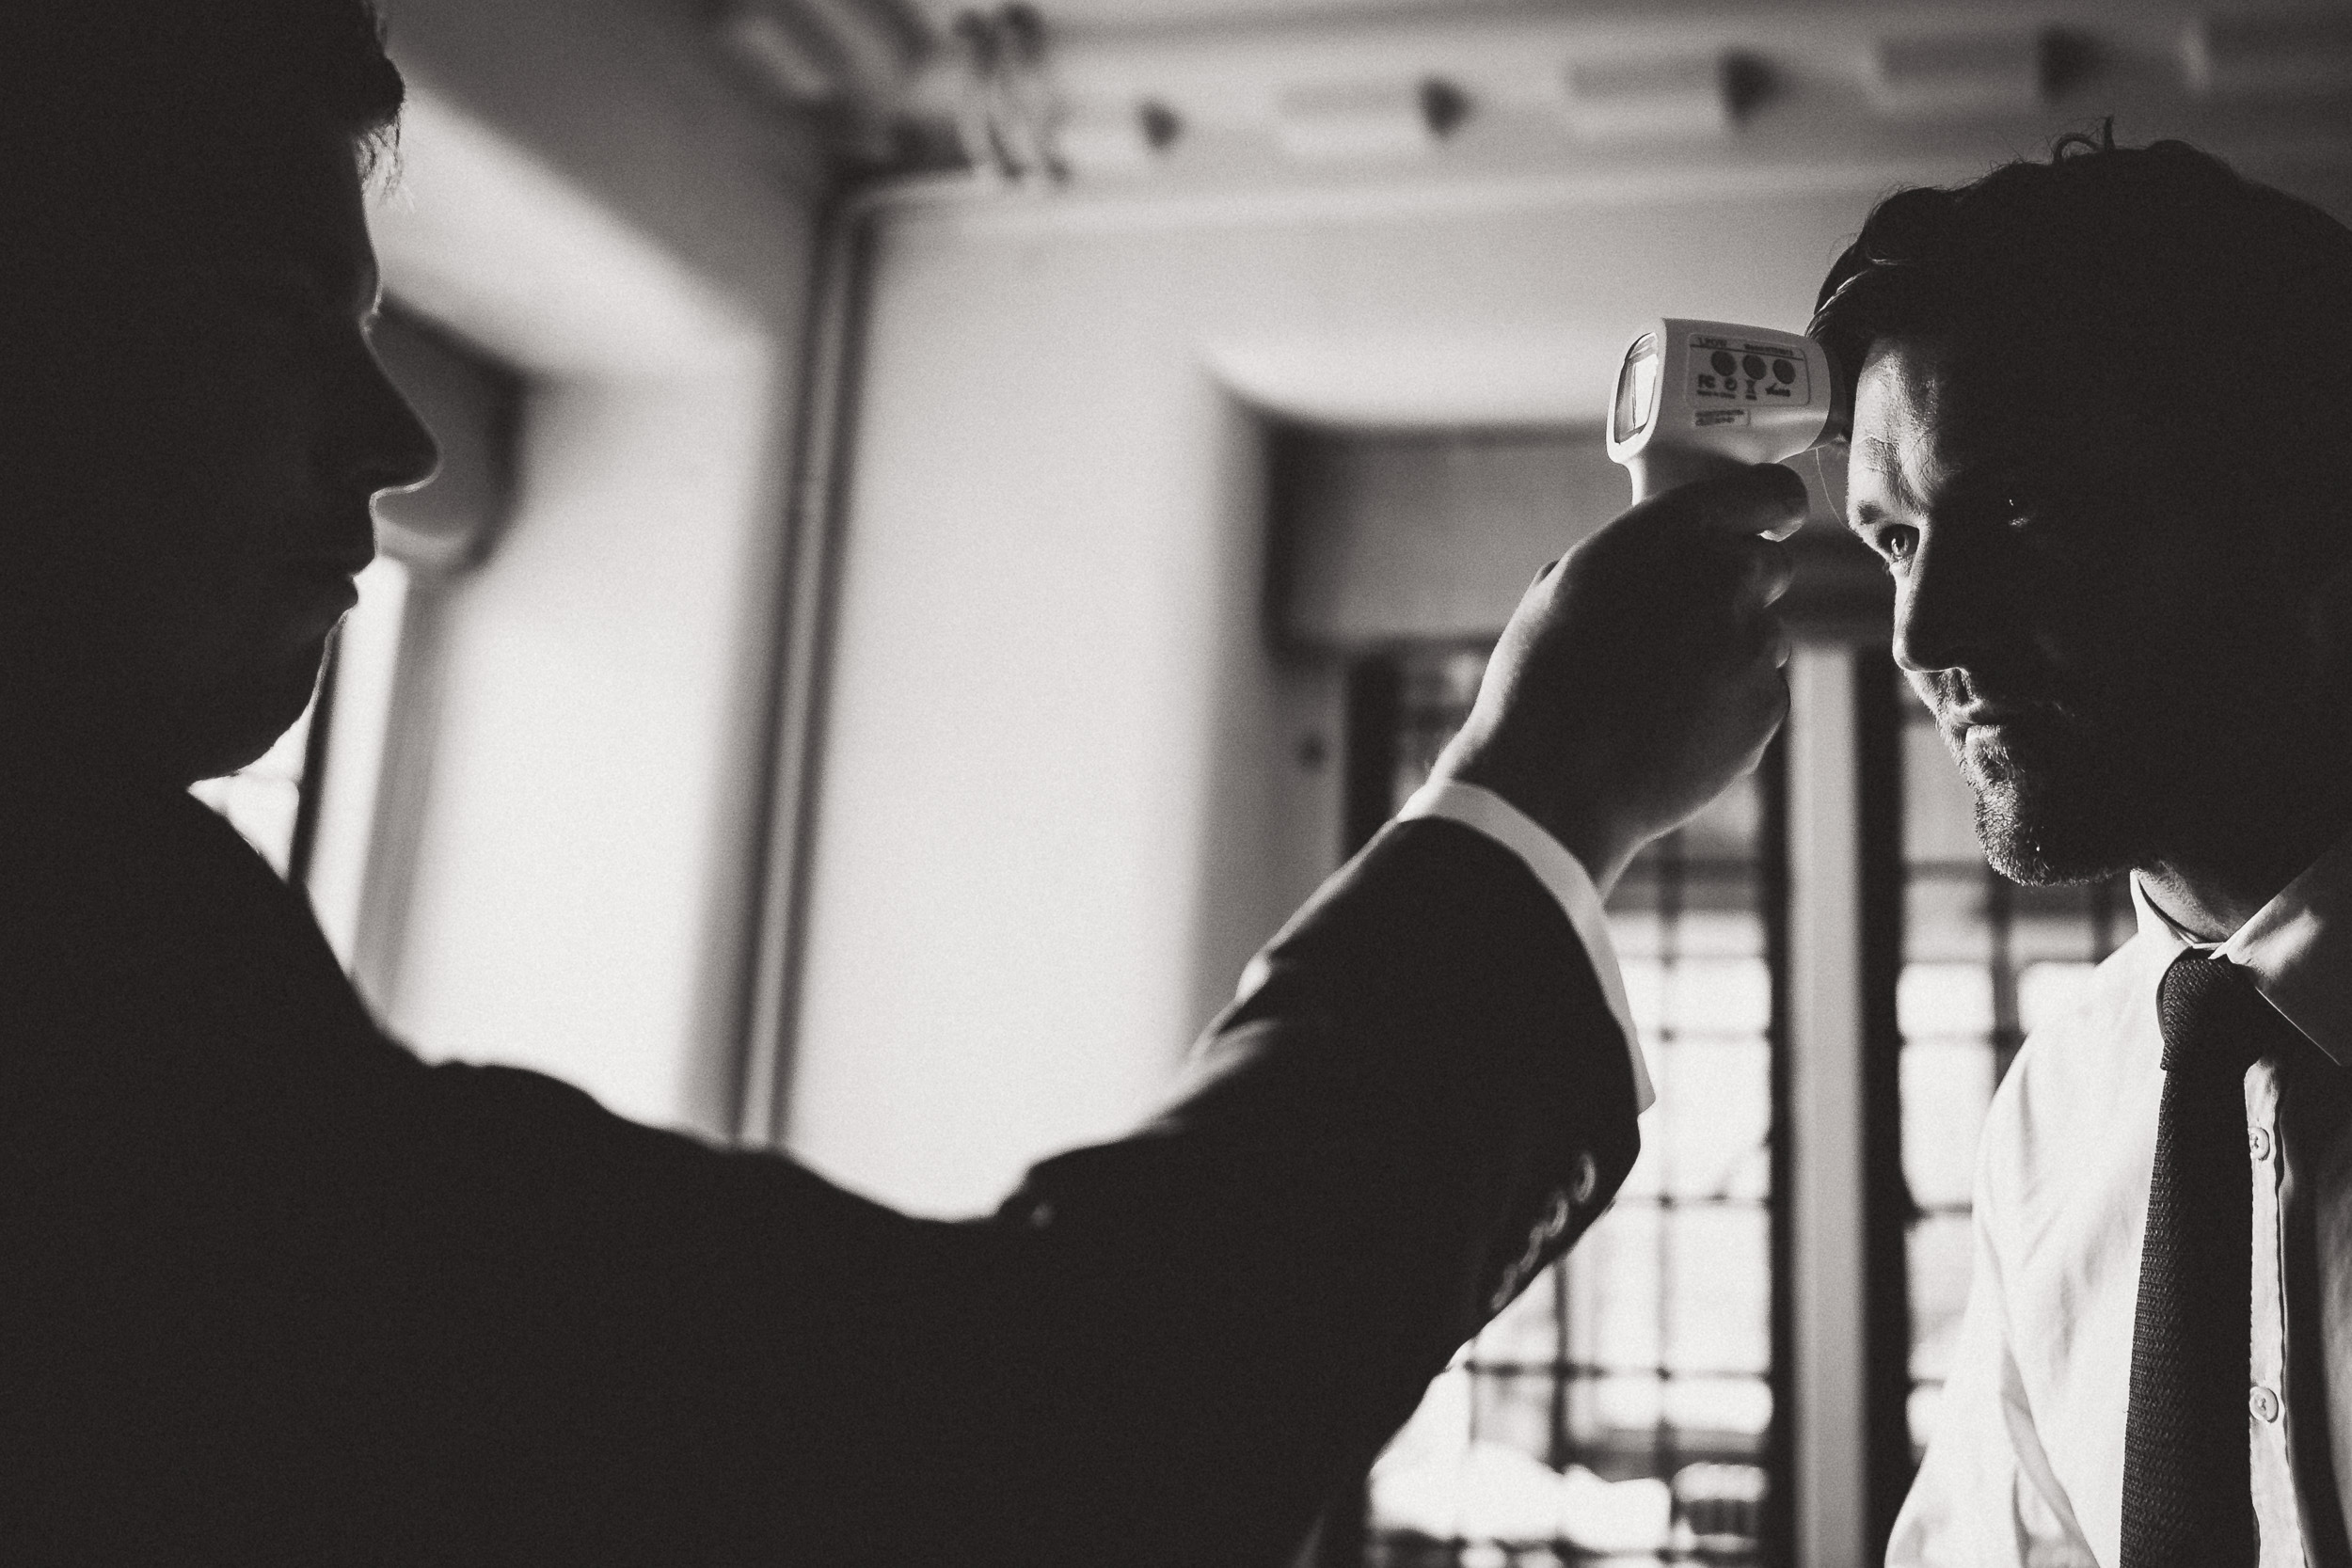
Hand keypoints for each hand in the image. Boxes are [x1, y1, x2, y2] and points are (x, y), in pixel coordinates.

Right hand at [1429, 463, 1803, 894]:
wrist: (1554, 780)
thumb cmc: (1542, 682)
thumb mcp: (1566, 587)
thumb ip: (1637, 556)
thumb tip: (1669, 558)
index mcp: (1671, 533)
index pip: (1767, 491)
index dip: (1772, 506)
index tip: (1772, 520)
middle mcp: (1724, 576)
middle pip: (1772, 566)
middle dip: (1740, 588)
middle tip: (1688, 625)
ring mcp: (1753, 643)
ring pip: (1765, 635)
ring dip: (1730, 652)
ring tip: (1664, 692)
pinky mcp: (1766, 705)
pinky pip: (1761, 692)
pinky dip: (1730, 706)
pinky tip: (1675, 727)